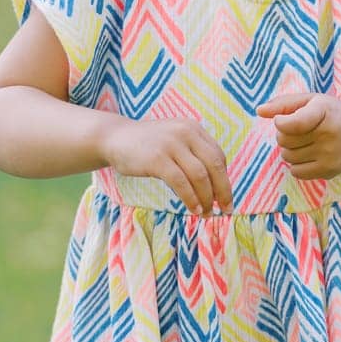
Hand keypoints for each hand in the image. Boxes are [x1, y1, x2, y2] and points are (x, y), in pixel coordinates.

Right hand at [99, 117, 232, 213]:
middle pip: (214, 165)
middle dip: (223, 190)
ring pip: (199, 176)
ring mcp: (171, 145)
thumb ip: (193, 155)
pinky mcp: (157, 159)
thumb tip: (217, 186)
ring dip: (207, 198)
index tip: (225, 197)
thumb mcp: (175, 141)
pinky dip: (190, 198)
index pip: (218, 156)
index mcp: (193, 128)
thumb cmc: (148, 145)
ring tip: (207, 213)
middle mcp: (185, 133)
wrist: (114, 138)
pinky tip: (194, 209)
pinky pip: (181, 182)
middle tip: (226, 209)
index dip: (224, 179)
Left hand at [255, 92, 340, 180]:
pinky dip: (296, 164)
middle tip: (297, 130)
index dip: (280, 123)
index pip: (294, 124)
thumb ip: (284, 103)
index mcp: (326, 111)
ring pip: (288, 156)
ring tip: (304, 141)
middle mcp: (331, 134)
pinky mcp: (329, 171)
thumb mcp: (311, 100)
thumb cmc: (331, 113)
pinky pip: (296, 172)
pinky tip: (309, 154)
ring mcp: (331, 155)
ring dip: (289, 149)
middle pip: (284, 140)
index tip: (281, 120)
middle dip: (284, 134)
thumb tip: (259, 111)